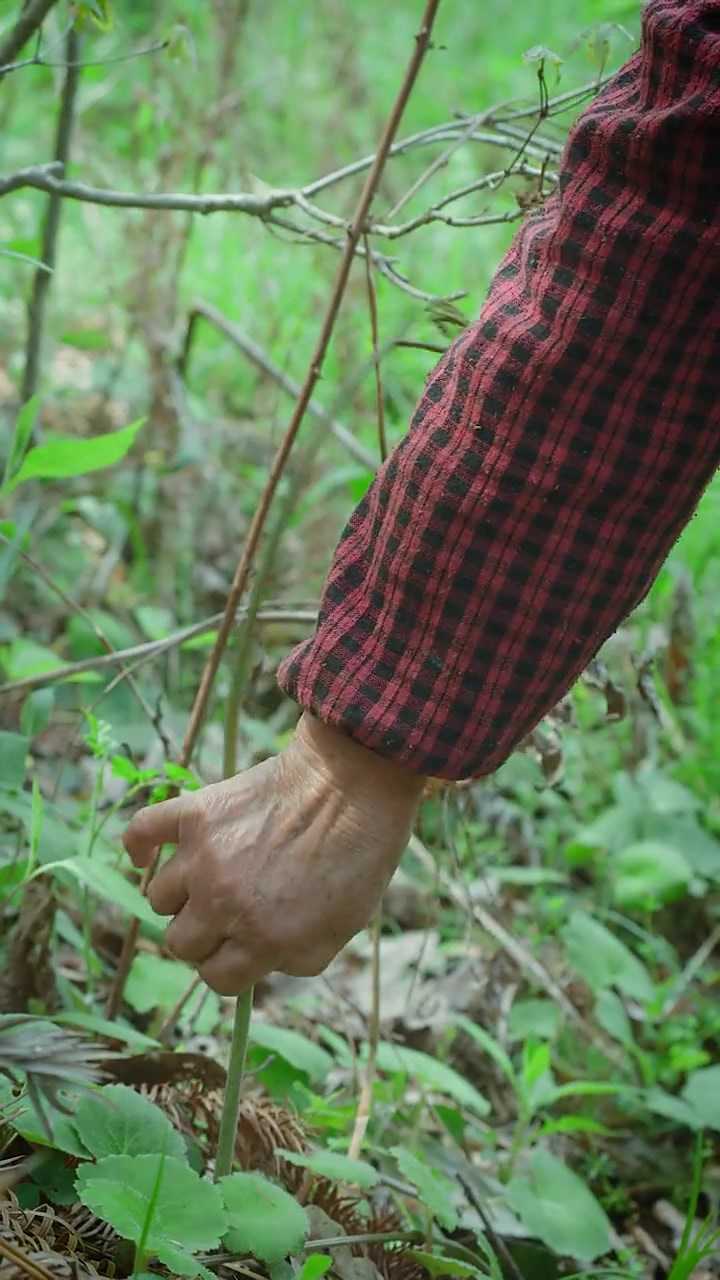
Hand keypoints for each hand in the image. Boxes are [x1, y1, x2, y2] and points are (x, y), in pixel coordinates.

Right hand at [123, 714, 424, 994]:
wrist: (354, 783)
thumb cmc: (358, 856)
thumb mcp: (342, 929)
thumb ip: (296, 959)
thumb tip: (263, 962)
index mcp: (263, 940)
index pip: (216, 979)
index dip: (230, 965)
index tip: (242, 947)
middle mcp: (225, 905)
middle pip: (181, 942)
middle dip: (205, 933)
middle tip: (230, 909)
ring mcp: (204, 858)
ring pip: (160, 897)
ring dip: (183, 892)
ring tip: (211, 873)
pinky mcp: (195, 814)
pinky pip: (142, 833)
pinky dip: (139, 846)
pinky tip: (145, 855)